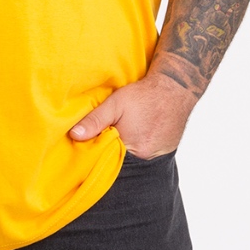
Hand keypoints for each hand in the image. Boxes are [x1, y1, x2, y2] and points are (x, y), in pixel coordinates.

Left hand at [68, 71, 197, 159]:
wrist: (174, 89)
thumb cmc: (143, 95)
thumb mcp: (115, 104)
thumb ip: (95, 120)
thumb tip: (74, 135)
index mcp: (131, 147)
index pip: (109, 160)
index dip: (100, 153)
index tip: (91, 147)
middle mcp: (146, 156)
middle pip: (122, 160)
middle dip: (113, 152)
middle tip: (108, 138)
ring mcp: (158, 155)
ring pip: (135, 158)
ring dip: (128, 150)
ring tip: (125, 134)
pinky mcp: (167, 151)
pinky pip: (149, 155)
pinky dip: (141, 147)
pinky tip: (140, 134)